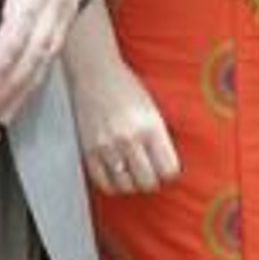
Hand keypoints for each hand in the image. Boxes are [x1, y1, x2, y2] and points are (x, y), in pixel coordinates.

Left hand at [0, 0, 90, 122]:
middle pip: (35, 51)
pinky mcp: (65, 23)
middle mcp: (57, 2)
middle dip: (11, 85)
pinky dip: (33, 81)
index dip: (2, 59)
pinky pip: (50, 57)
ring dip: (23, 90)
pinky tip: (17, 99)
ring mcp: (65, 14)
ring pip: (45, 60)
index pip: (20, 26)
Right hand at [67, 53, 179, 195]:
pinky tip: (116, 174)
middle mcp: (130, 139)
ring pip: (126, 186)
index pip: (168, 169)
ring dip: (131, 184)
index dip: (169, 172)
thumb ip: (159, 138)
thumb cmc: (126, 88)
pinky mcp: (89, 150)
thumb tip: (167, 167)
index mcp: (151, 127)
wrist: (95, 73)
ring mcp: (108, 146)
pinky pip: (103, 183)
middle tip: (149, 173)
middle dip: (151, 181)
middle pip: (148, 182)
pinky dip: (112, 184)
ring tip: (132, 173)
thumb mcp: (152, 110)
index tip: (165, 168)